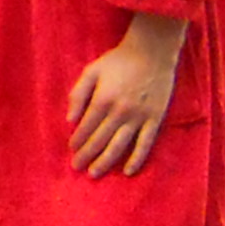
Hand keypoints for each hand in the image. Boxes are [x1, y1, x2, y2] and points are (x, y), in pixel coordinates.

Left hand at [68, 12, 185, 176]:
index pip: (86, 127)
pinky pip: (145, 143)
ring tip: (94, 173)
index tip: (71, 150)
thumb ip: (78, 94)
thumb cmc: (118, 60)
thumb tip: (69, 120)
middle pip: (100, 140)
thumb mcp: (92, 71)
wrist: (152, 52)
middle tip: (77, 167)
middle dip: (86, 155)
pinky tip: (128, 171)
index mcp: (102, 99)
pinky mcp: (155, 118)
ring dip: (105, 161)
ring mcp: (139, 117)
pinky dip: (137, 159)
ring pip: (119, 145)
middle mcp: (120, 111)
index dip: (77, 140)